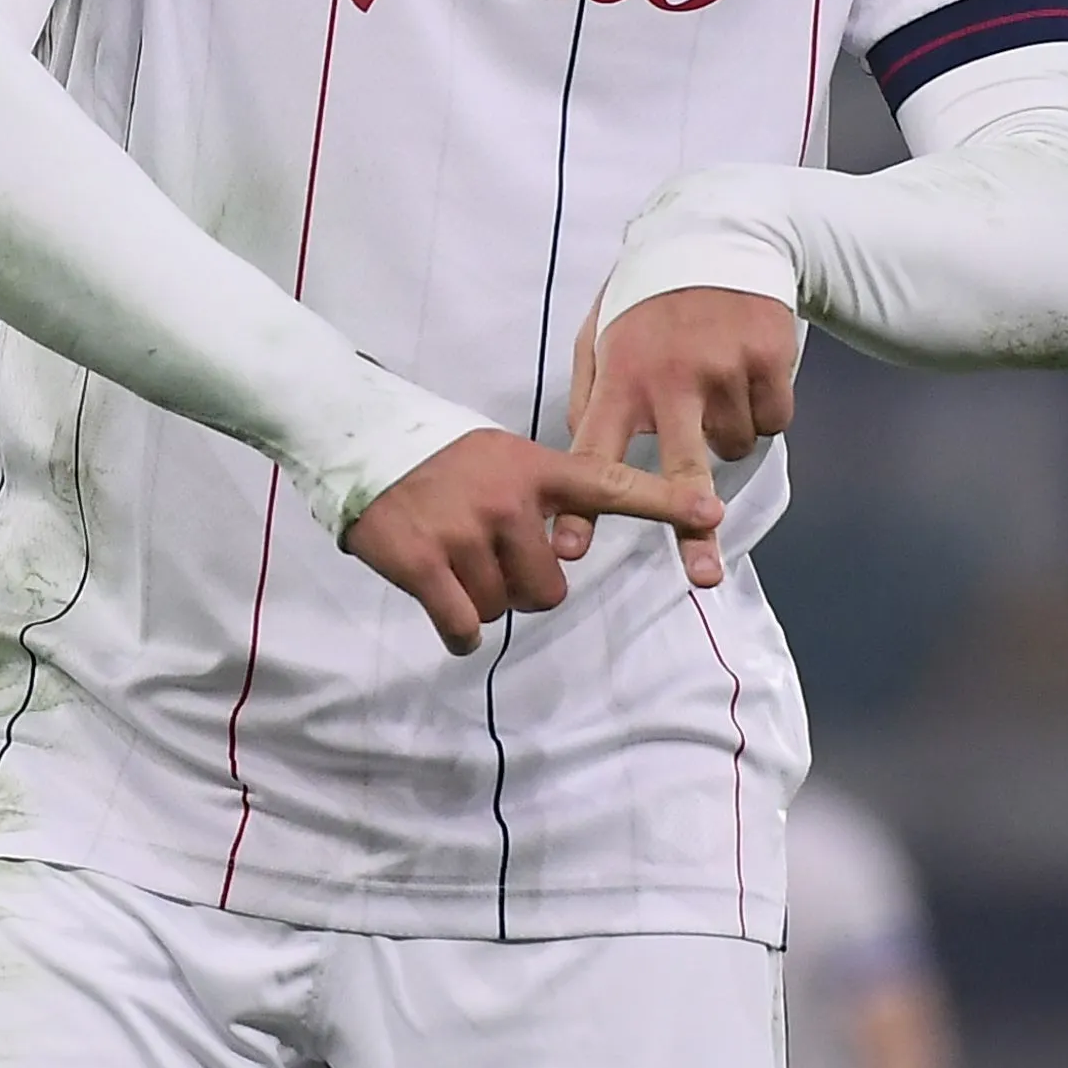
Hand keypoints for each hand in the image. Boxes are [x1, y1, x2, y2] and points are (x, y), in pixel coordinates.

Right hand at [341, 427, 722, 654]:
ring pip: (504, 608)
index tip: (711, 512)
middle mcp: (508, 499)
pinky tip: (446, 609)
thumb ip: (540, 494)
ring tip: (456, 564)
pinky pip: (464, 625)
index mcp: (535, 469)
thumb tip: (563, 553)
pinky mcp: (424, 562)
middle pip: (550, 588)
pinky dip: (458, 631)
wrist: (356, 436)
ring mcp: (466, 531)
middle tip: (490, 560)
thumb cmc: (437, 455)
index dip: (664, 501)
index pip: (611, 485)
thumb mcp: (500, 455)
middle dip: (524, 588)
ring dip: (484, 602)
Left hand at [560, 287, 799, 585]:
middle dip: (690, 527)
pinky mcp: (769, 359)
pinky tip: (747, 374)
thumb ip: (591, 395)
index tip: (569, 548)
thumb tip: (582, 457)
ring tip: (716, 386)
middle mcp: (672, 378)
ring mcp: (724, 369)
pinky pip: (773, 422)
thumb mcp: (602, 333)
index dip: (582, 507)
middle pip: (682, 470)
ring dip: (728, 435)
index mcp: (622, 375)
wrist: (719, 233)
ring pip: (736, 449)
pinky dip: (764, 411)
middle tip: (704, 572)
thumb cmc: (649, 296)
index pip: (595, 452)